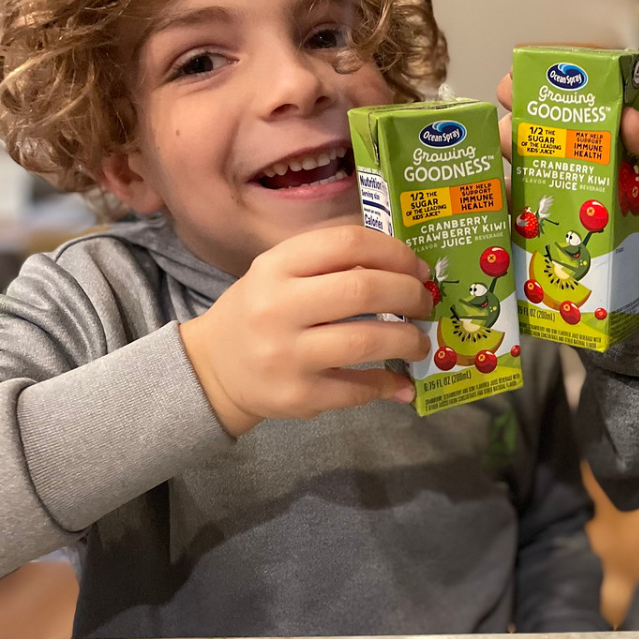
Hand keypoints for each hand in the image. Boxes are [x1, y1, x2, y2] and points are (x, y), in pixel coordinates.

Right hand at [179, 226, 433, 436]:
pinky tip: (402, 383)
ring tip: (419, 343)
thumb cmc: (263, 310)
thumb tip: (408, 274)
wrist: (213, 368)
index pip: (348, 242)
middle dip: (410, 295)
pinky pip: (357, 389)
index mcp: (277, 266)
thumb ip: (333, 265)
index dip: (395, 253)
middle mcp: (278, 306)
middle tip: (425, 304)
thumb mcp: (282, 274)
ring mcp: (286, 354)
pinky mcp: (297, 396)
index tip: (419, 269)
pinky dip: (388, 385)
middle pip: (363, 289)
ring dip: (408, 341)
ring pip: (366, 341)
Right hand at [497, 73, 638, 272]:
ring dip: (505, 142)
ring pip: (518, 153)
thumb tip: (631, 119)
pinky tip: (489, 187)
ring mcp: (557, 181)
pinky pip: (512, 203)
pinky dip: (497, 194)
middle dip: (520, 99)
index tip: (542, 63)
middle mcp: (577, 148)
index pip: (581, 89)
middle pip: (541, 115)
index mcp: (611, 128)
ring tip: (505, 142)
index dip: (558, 71)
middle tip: (510, 95)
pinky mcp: (542, 218)